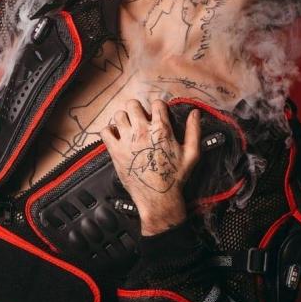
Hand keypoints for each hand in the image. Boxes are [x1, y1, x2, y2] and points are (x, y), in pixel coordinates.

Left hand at [100, 99, 201, 234]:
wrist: (158, 198)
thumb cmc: (175, 178)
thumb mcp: (192, 153)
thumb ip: (194, 130)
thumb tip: (195, 112)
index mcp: (162, 129)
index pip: (156, 103)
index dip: (157, 108)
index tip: (157, 116)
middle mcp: (142, 131)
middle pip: (133, 104)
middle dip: (137, 109)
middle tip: (140, 120)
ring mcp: (127, 140)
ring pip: (118, 115)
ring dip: (123, 119)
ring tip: (128, 128)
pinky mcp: (115, 151)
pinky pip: (105, 131)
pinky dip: (109, 131)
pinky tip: (117, 137)